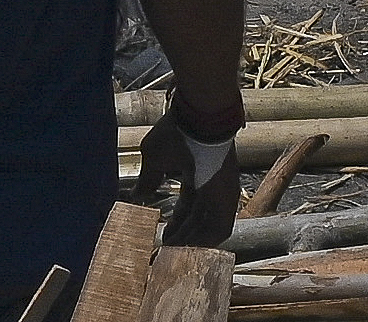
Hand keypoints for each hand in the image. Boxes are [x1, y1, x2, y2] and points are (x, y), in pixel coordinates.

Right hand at [136, 104, 242, 248]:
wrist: (200, 118)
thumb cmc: (177, 133)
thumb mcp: (155, 158)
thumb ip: (148, 179)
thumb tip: (138, 195)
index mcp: (195, 174)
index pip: (188, 204)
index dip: (176, 220)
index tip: (163, 232)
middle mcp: (211, 187)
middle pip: (198, 218)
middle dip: (183, 234)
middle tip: (167, 247)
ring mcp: (221, 192)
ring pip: (209, 226)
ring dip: (193, 240)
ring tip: (175, 250)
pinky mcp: (229, 197)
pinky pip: (221, 227)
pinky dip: (207, 239)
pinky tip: (190, 246)